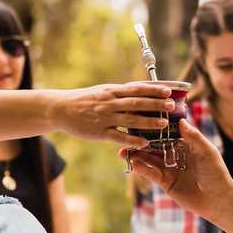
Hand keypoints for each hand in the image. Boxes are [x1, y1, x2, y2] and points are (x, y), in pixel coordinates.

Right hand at [54, 83, 173, 147]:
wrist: (60, 109)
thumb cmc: (84, 100)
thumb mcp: (102, 91)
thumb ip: (120, 93)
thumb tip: (140, 90)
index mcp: (112, 91)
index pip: (136, 89)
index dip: (153, 90)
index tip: (168, 90)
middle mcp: (110, 103)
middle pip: (137, 103)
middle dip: (156, 104)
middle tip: (172, 106)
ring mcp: (105, 118)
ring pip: (131, 120)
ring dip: (148, 122)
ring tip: (164, 124)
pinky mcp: (99, 133)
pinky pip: (118, 137)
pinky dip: (132, 141)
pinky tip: (144, 143)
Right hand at [125, 119, 232, 219]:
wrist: (218, 200)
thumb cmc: (216, 173)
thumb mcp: (207, 152)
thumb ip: (194, 137)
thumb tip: (181, 120)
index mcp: (185, 144)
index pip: (167, 132)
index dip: (154, 126)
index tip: (141, 118)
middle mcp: (175, 155)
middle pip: (154, 145)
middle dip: (140, 141)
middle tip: (125, 134)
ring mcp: (169, 168)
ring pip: (149, 159)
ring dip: (137, 155)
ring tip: (123, 151)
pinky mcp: (166, 182)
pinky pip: (151, 174)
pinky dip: (142, 169)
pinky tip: (134, 164)